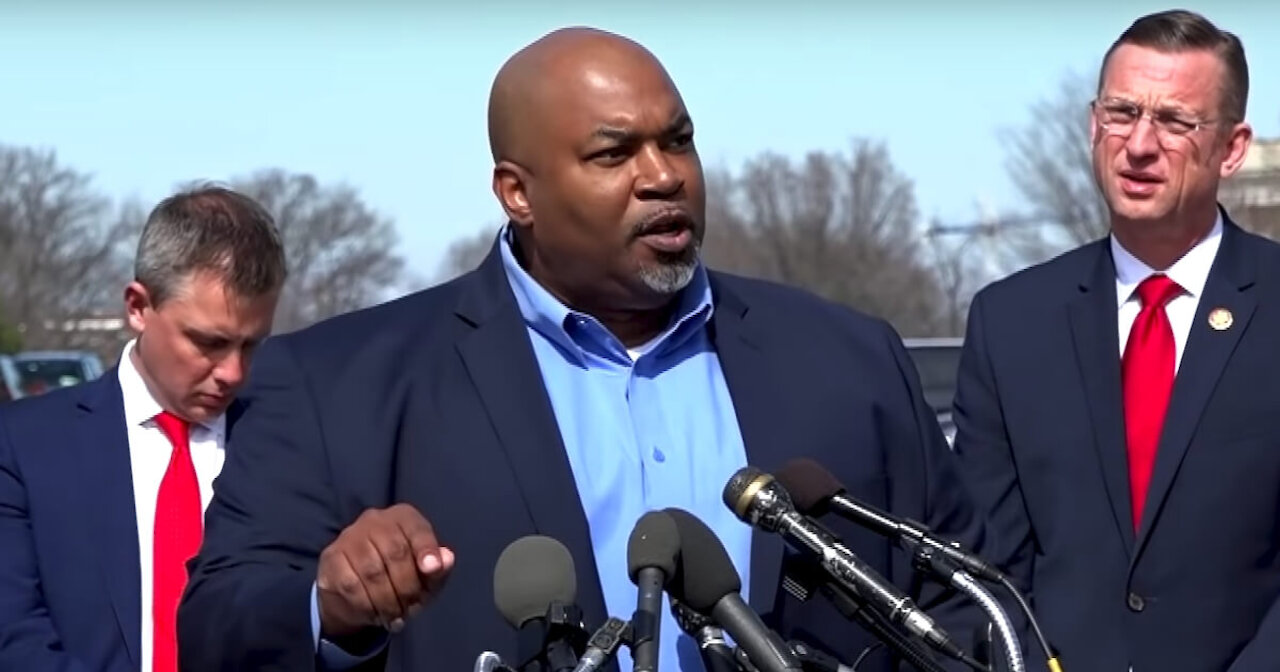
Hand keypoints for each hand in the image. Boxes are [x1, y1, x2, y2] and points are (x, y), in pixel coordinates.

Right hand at [316, 503, 454, 637]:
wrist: (354, 591)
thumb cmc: (401, 576)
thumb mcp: (426, 576)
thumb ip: (439, 568)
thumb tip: (446, 560)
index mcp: (403, 517)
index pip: (417, 529)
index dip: (427, 549)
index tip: (431, 569)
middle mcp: (375, 520)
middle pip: (396, 552)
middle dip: (407, 587)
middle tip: (411, 609)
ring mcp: (350, 536)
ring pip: (372, 571)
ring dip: (387, 600)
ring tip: (395, 617)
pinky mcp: (331, 557)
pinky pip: (351, 584)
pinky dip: (366, 605)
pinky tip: (375, 615)